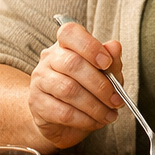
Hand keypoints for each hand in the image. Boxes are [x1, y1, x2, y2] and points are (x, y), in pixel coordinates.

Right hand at [27, 22, 125, 149]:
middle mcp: (49, 60)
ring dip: (95, 106)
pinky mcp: (37, 104)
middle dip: (100, 85)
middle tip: (117, 100)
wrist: (61, 117)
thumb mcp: (105, 73)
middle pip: (72, 64)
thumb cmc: (87, 88)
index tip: (107, 63)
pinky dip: (84, 119)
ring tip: (110, 114)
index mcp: (66, 45)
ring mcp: (39, 81)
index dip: (89, 46)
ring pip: (68, 90)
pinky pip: (63, 112)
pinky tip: (95, 121)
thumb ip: (111, 61)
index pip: (70, 33)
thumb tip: (114, 46)